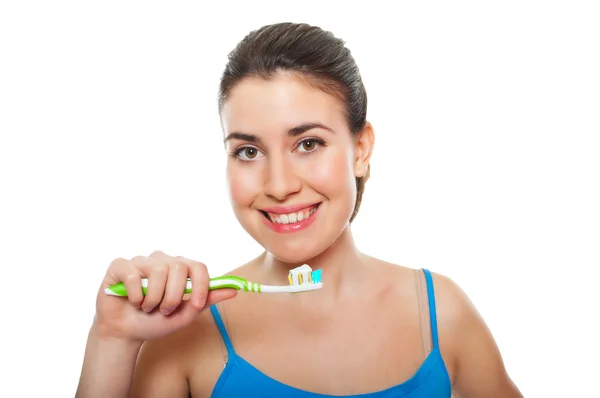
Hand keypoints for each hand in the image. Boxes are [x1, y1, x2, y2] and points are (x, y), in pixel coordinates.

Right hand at [93, 250, 236, 342]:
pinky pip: (133, 275)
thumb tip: (233, 290)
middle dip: (174, 296)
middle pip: (179, 267)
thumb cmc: (155, 321)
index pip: (198, 266)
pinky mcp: (120, 266)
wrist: (126, 333)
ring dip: (153, 298)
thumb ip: (206, 300)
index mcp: (179, 269)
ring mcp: (141, 261)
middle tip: (164, 310)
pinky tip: (131, 301)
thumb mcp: (185, 315)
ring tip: (147, 307)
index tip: (197, 304)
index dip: (201, 284)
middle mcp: (162, 260)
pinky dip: (134, 295)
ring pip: (157, 271)